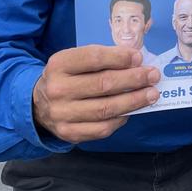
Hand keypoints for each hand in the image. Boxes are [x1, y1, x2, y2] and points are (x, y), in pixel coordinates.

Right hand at [32, 45, 159, 142]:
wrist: (38, 105)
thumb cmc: (67, 77)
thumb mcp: (76, 61)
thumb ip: (102, 58)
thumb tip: (136, 60)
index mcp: (58, 65)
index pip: (93, 58)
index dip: (119, 58)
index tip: (139, 57)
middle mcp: (57, 89)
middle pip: (103, 84)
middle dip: (133, 79)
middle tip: (153, 75)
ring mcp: (62, 114)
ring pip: (106, 109)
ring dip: (134, 101)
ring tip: (152, 94)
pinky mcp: (69, 133)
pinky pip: (102, 128)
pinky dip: (121, 119)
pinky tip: (132, 111)